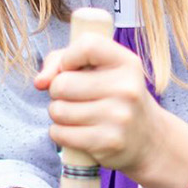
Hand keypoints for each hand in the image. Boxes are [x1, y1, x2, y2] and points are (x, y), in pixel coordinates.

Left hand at [35, 36, 187, 187]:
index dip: (68, 58)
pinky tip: (76, 132)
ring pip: (58, 110)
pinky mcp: (108, 142)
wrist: (148, 139)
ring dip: (58, 114)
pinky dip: (60, 133)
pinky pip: (60, 133)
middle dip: (58, 92)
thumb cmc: (114, 98)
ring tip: (77, 115)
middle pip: (62, 83)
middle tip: (75, 98)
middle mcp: (126, 88)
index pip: (87, 45)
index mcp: (127, 63)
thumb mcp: (100, 71)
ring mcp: (119, 117)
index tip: (71, 69)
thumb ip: (62, 62)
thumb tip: (40, 81)